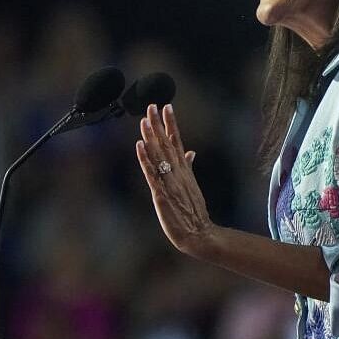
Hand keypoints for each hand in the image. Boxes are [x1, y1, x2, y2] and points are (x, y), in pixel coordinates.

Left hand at [135, 104, 214, 256]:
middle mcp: (177, 172)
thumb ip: (188, 166)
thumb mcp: (191, 184)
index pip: (176, 141)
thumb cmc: (193, 211)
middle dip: (159, 124)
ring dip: (151, 137)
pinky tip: (139, 146)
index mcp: (184, 169)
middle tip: (152, 105)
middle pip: (167, 143)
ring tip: (144, 120)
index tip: (167, 106)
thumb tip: (190, 151)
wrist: (198, 233)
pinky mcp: (161, 193)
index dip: (171, 123)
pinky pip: (152, 173)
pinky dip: (145, 158)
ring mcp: (170, 182)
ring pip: (159, 155)